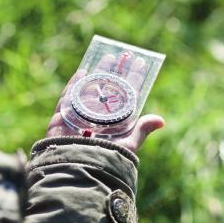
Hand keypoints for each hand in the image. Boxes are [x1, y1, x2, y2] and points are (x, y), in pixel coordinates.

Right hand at [47, 55, 164, 152]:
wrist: (78, 165)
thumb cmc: (105, 158)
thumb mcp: (127, 143)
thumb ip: (140, 130)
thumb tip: (161, 121)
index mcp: (113, 122)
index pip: (125, 95)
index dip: (132, 79)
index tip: (138, 64)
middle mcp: (97, 116)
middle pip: (107, 89)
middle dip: (114, 72)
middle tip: (122, 57)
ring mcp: (79, 114)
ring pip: (89, 89)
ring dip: (98, 73)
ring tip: (107, 58)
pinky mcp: (62, 116)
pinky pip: (68, 96)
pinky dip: (75, 83)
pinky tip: (83, 71)